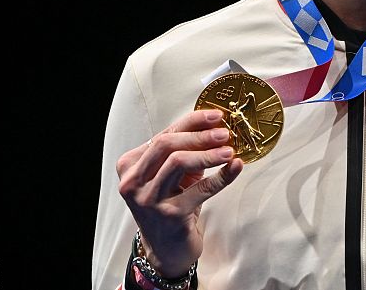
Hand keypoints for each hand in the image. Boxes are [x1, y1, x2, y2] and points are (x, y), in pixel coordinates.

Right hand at [117, 109, 243, 276]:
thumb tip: (215, 125)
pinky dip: (221, 177)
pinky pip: (200, 189)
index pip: (163, 134)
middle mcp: (133, 182)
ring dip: (208, 153)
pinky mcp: (169, 215)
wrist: (168, 249)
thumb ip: (185, 150)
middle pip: (166, 145)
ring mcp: (148, 200)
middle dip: (199, 135)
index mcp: (130, 165)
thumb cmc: (172, 204)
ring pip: (178, 162)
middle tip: (224, 132)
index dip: (191, 122)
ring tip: (229, 150)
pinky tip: (235, 168)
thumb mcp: (173, 175)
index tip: (216, 116)